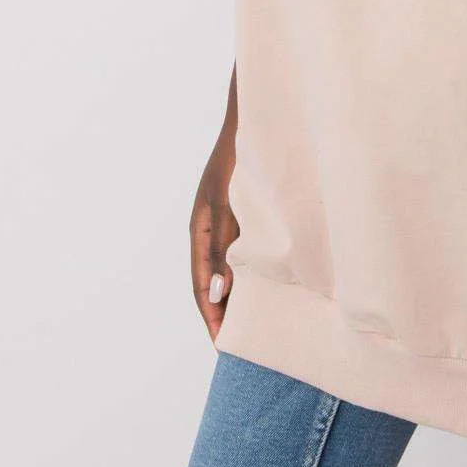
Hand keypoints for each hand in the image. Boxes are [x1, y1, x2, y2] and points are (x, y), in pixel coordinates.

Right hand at [190, 124, 238, 341]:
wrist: (255, 123)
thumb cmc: (238, 160)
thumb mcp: (227, 205)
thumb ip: (223, 247)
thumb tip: (220, 292)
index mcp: (200, 230)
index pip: (202, 283)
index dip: (211, 314)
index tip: (222, 343)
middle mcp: (210, 229)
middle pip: (213, 280)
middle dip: (221, 311)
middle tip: (237, 342)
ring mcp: (227, 222)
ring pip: (228, 267)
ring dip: (237, 293)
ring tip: (252, 321)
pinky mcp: (244, 214)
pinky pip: (244, 251)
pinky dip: (250, 271)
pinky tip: (266, 281)